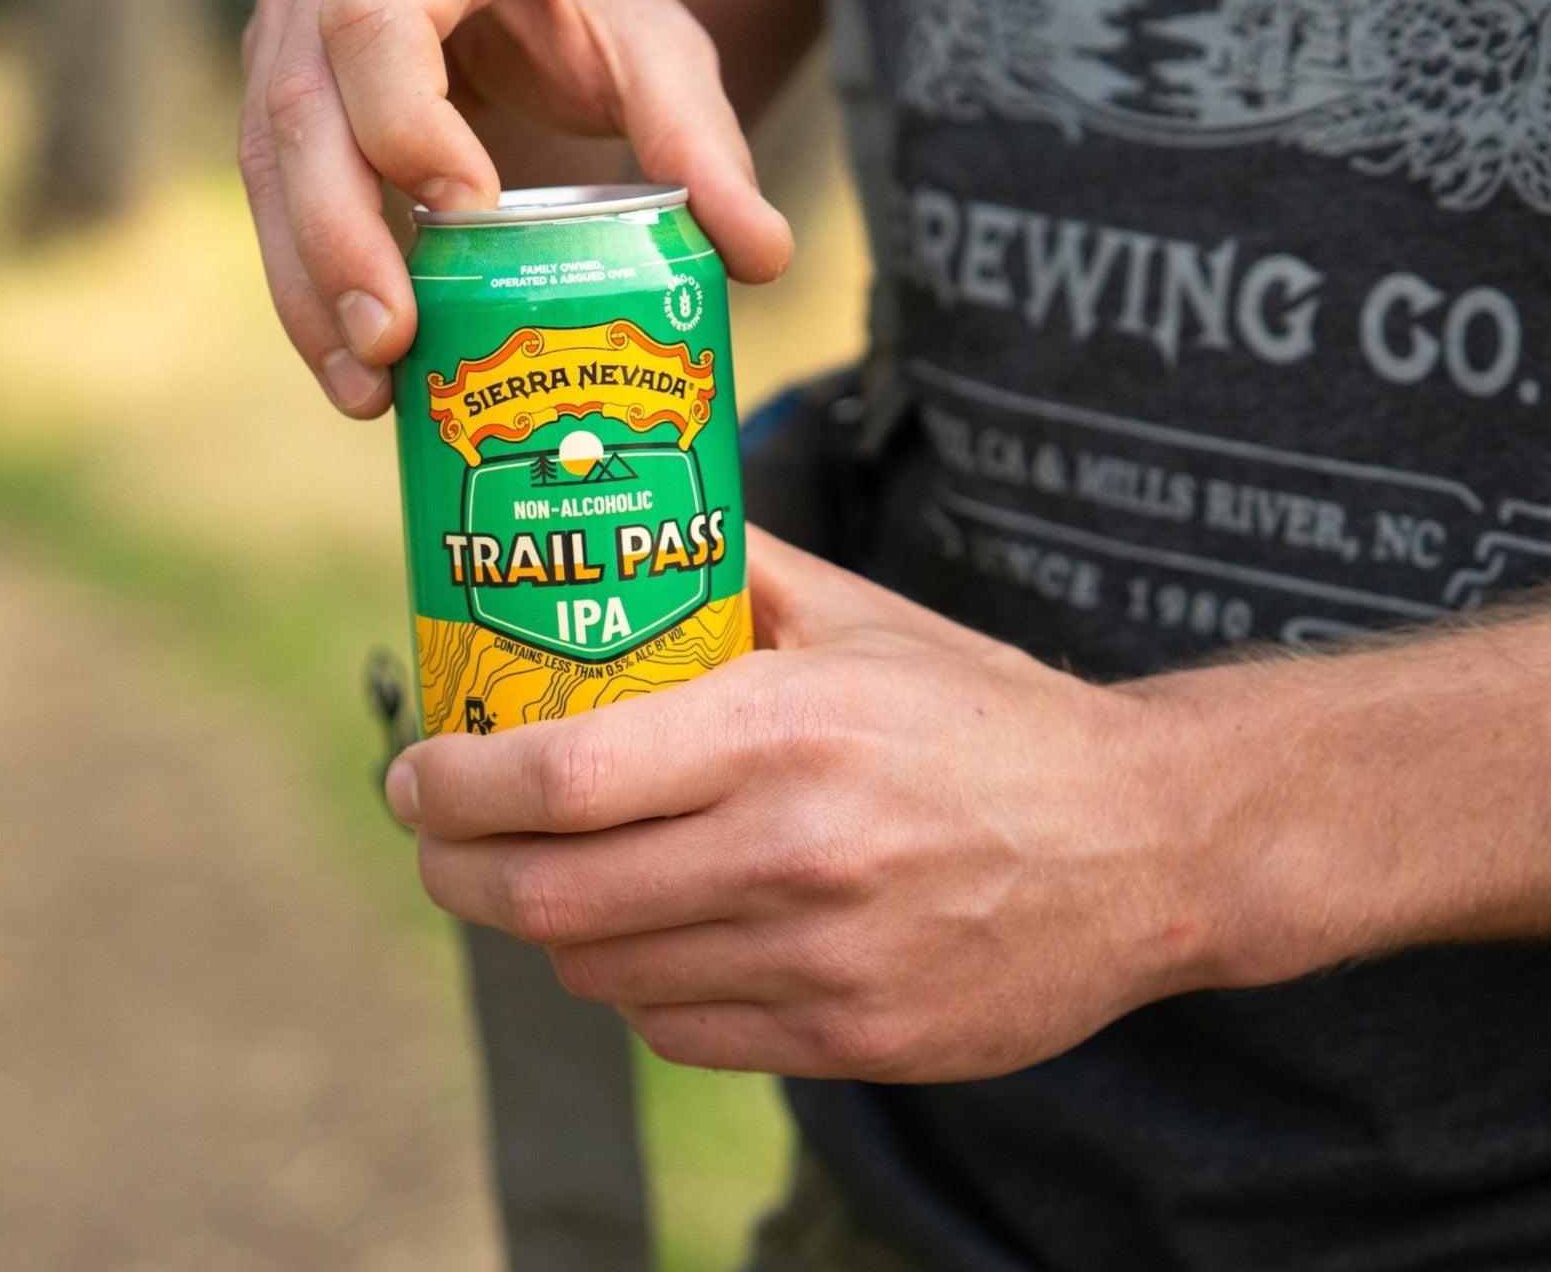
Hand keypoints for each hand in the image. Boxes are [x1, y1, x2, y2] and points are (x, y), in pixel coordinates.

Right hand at [236, 0, 791, 416]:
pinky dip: (303, 277)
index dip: (406, 123)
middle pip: (306, 95)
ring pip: (270, 148)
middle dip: (340, 236)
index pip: (381, 16)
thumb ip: (705, 149)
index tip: (465, 218)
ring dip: (308, 279)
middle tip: (391, 343)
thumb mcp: (664, 59)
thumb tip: (761, 257)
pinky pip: (268, 179)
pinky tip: (347, 360)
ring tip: (367, 387)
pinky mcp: (273, 62)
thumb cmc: (598, 6)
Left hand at [385, 530, 1229, 1081]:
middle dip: (456, 868)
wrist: (1138, 842)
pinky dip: (639, 980)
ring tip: (555, 871)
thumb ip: (739, 568)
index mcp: (781, 728)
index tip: (412, 770)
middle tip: (439, 832)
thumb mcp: (864, 615)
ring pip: (603, 968)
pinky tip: (658, 930)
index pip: (554, 776)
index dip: (448, 784)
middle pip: (546, 894)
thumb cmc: (987, 715)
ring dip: (550, 923)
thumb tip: (632, 512)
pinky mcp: (846, 1039)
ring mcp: (815, 961)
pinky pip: (680, 1029)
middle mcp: (787, 853)